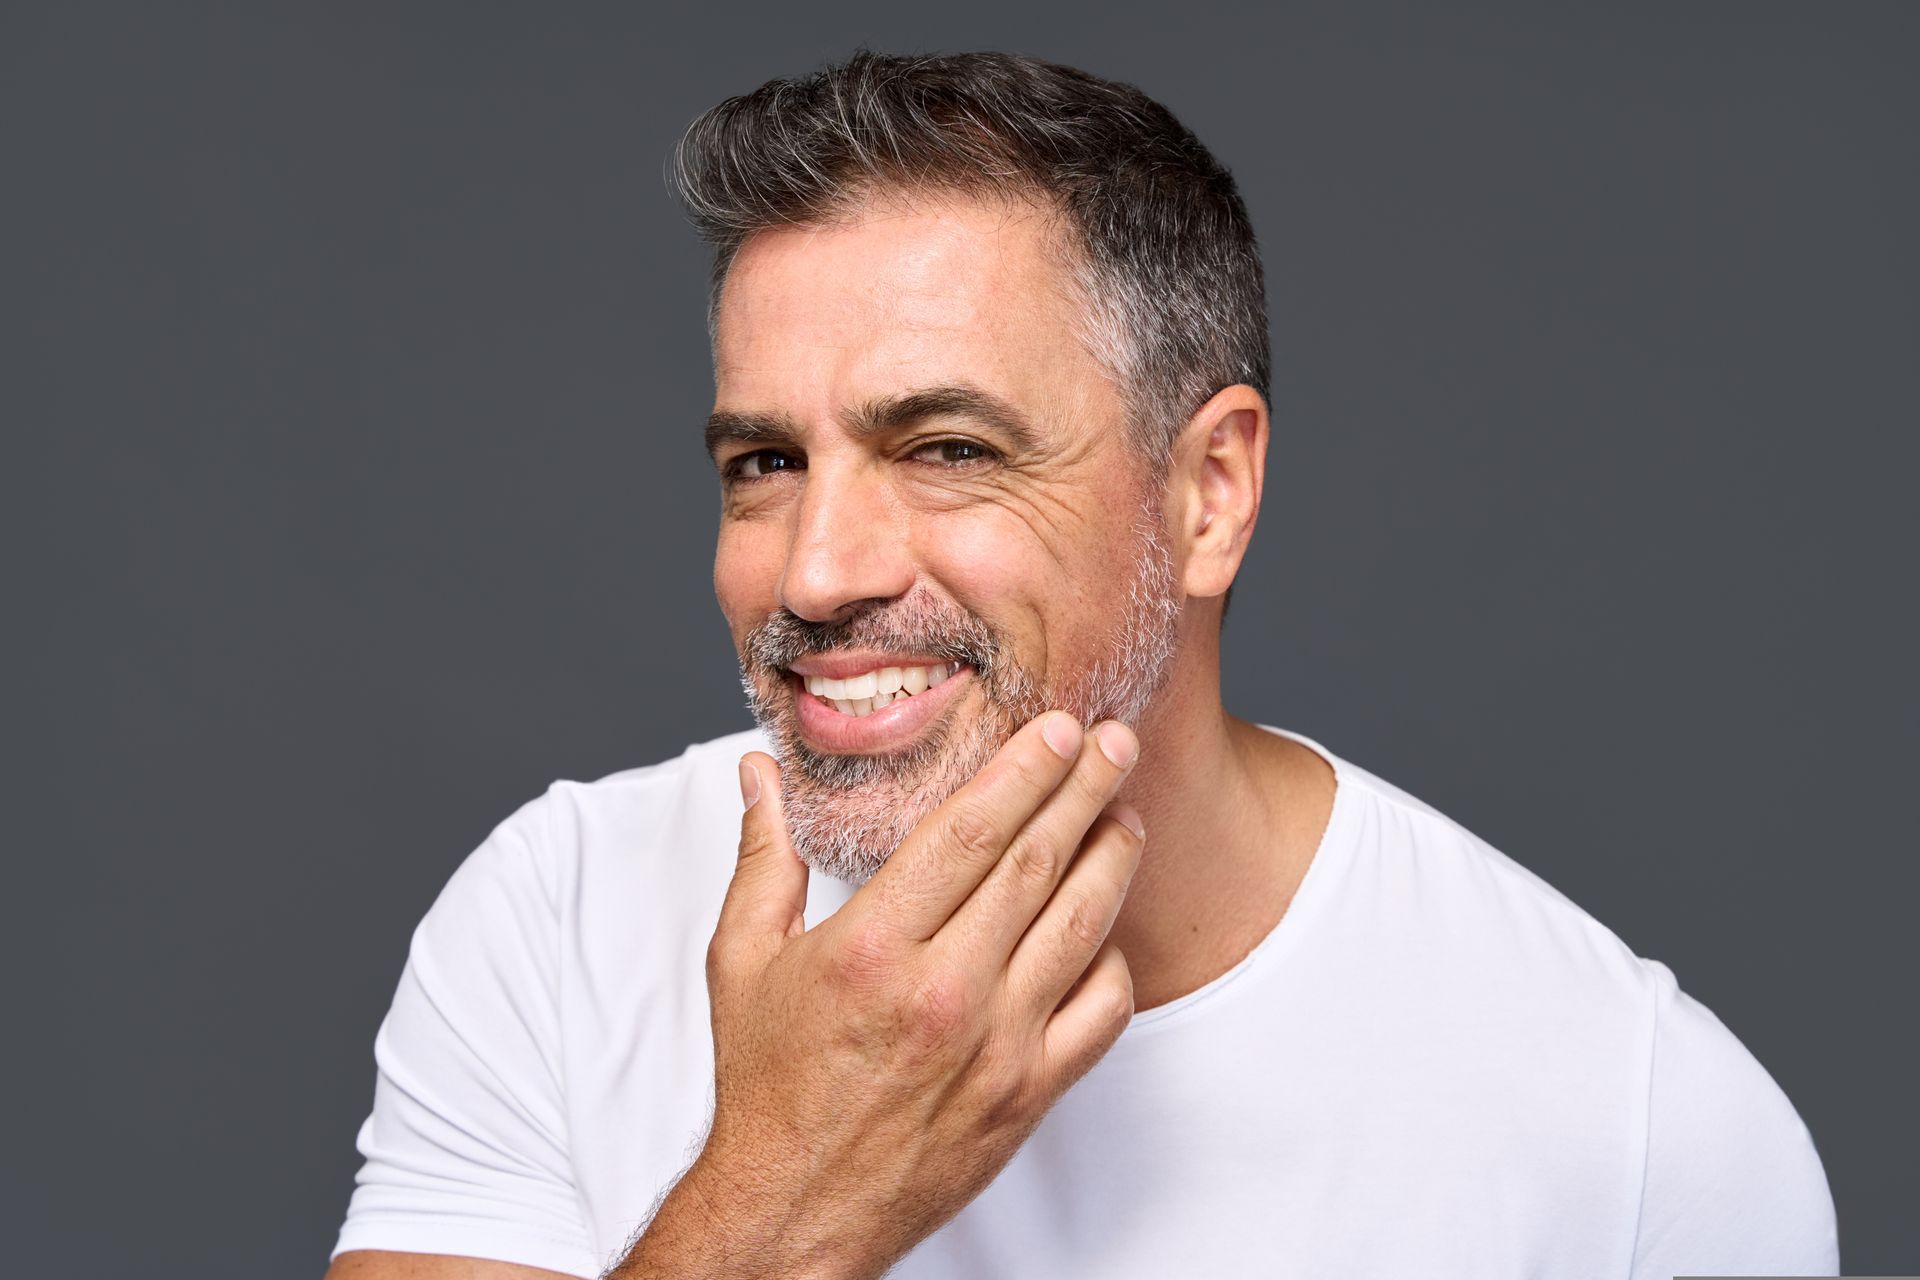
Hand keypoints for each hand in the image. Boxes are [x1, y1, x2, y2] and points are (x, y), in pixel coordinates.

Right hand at [625, 712, 1143, 1278]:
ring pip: (1079, 929)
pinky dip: (1114, 961)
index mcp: (871, 949)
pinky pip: (1100, 1013)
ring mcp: (996, 1047)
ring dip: (1111, 861)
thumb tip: (757, 770)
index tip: (1057, 728)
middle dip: (1085, 791)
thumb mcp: (741, 962)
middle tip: (1116, 740)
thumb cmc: (767, 1085)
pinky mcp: (1029, 1096)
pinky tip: (1107, 925)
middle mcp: (942, 992)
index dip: (1023, 772)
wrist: (794, 1211)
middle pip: (1036, 866)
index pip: (968, 834)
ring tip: (1126, 813)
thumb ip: (762, 856)